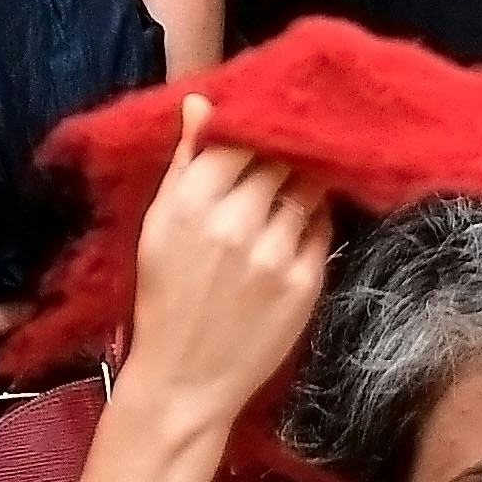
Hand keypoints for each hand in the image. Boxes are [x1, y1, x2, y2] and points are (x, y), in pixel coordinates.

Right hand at [121, 102, 331, 439]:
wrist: (184, 379)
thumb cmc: (165, 296)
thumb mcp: (158, 225)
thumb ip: (184, 161)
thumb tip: (200, 102)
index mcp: (191, 203)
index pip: (241, 134)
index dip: (256, 120)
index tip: (264, 118)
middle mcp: (237, 222)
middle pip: (282, 155)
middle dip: (286, 144)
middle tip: (291, 139)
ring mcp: (276, 253)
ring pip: (309, 186)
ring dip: (306, 177)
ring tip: (296, 179)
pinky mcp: (306, 281)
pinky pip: (323, 225)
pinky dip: (314, 216)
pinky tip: (298, 222)